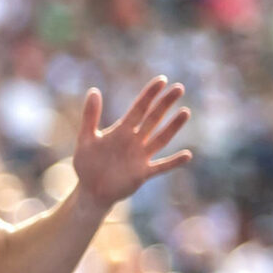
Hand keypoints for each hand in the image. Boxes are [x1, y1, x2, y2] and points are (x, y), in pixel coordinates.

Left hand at [71, 78, 193, 206]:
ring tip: (185, 112)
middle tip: (179, 88)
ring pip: (160, 139)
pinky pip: (161, 167)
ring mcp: (141, 157)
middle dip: (165, 104)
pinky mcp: (143, 174)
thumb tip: (93, 90)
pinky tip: (187, 155)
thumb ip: (90, 116)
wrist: (90, 191)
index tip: (162, 80)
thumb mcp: (85, 139)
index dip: (149, 94)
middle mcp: (135, 141)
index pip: (138, 108)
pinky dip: (173, 162)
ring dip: (173, 127)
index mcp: (121, 131)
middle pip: (153, 119)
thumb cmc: (87, 165)